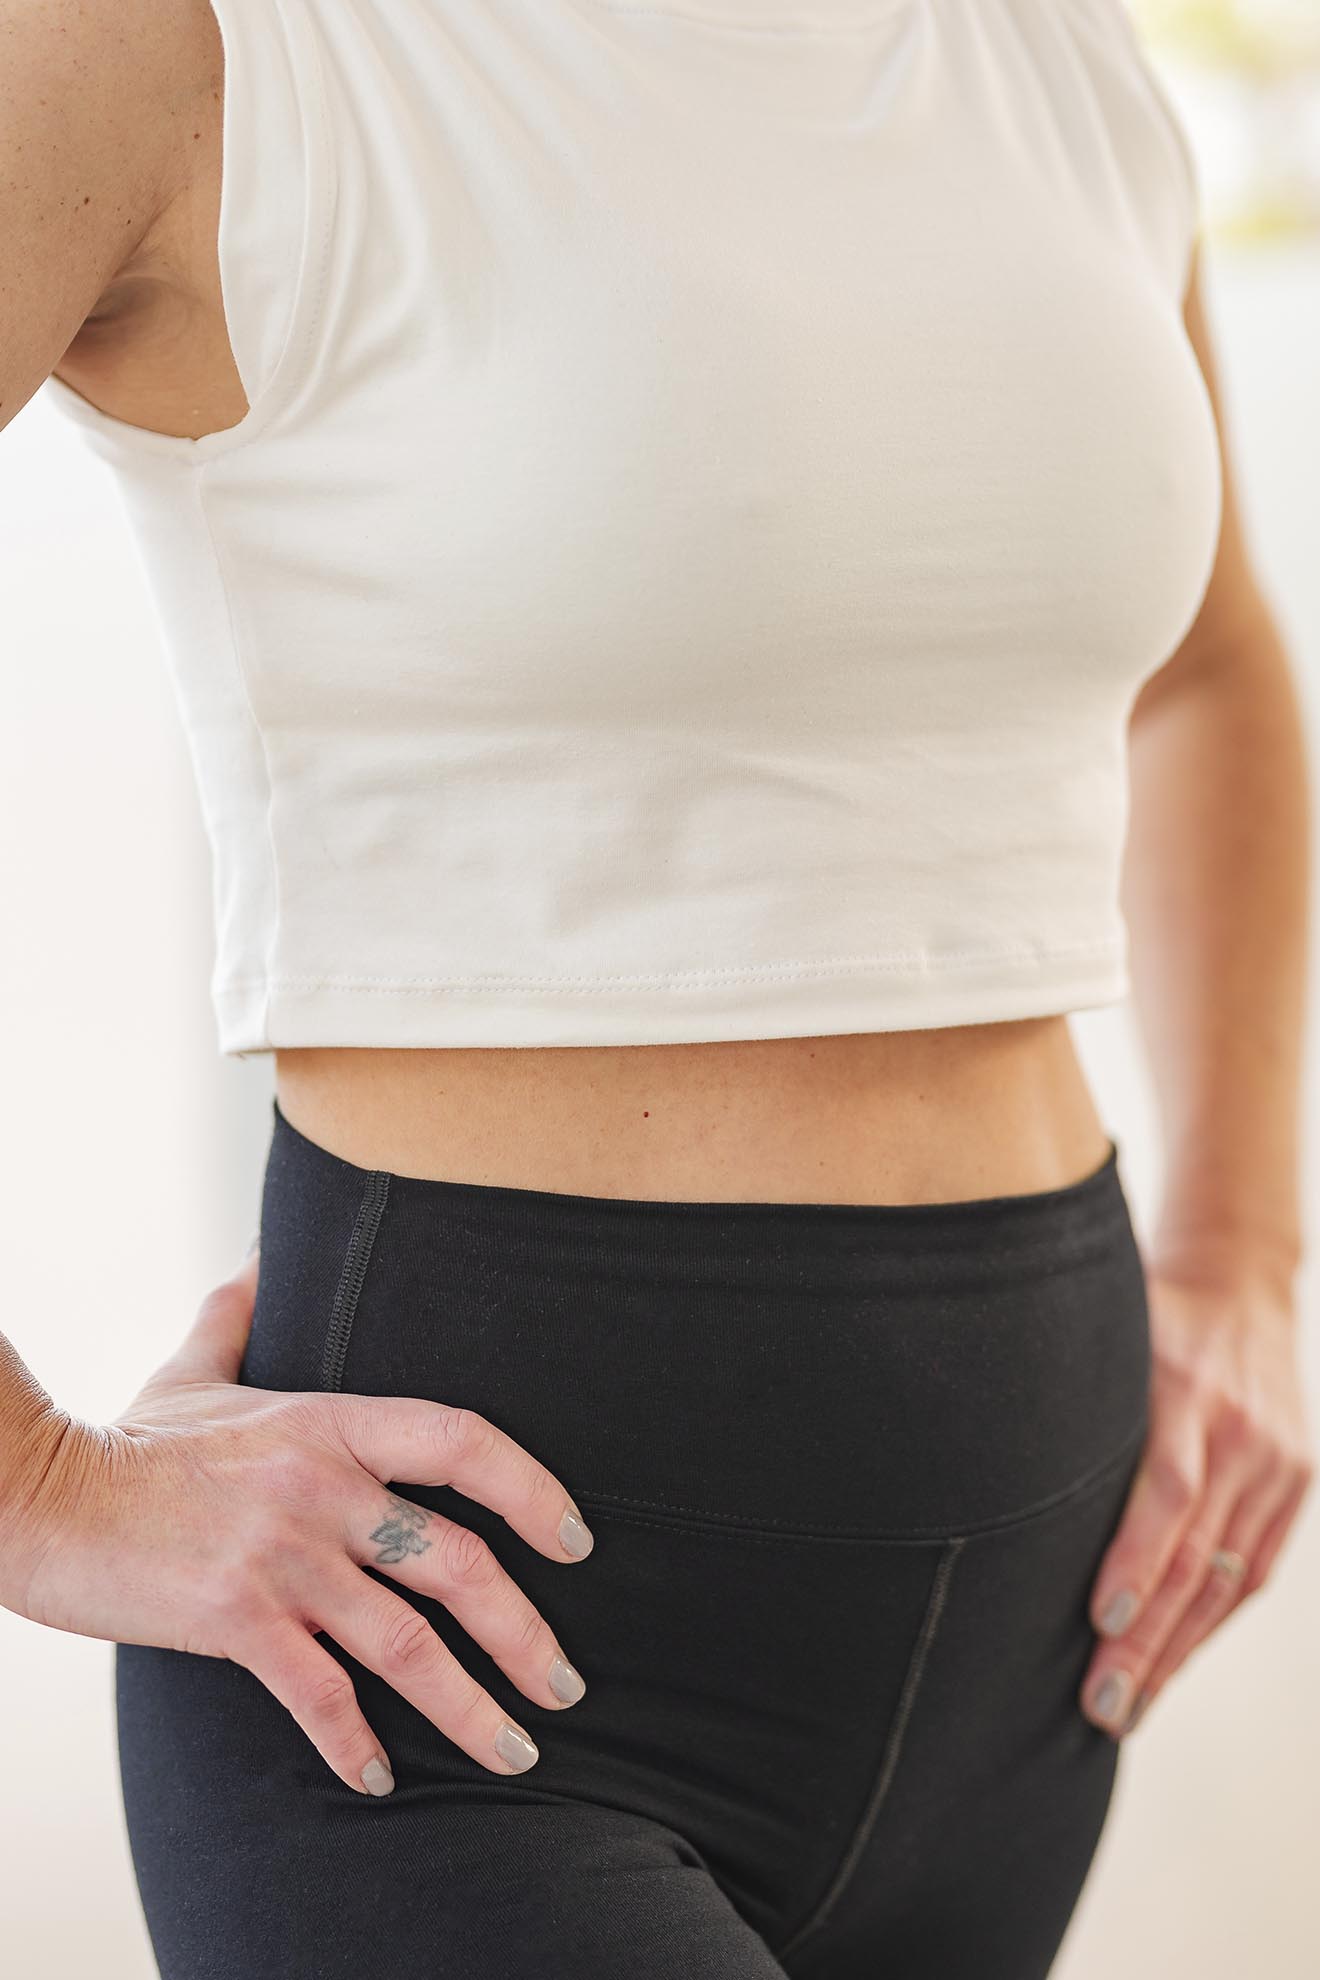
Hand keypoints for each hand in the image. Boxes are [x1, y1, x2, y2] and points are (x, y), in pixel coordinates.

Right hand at [2, 1244, 593, 1794]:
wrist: (39, 1497)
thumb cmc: (126, 1441)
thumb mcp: (195, 1366)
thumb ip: (240, 1312)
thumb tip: (264, 1254)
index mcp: (330, 1422)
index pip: (464, 1441)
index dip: (534, 1489)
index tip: (576, 1540)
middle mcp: (321, 1488)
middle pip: (457, 1561)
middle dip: (524, 1632)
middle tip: (566, 1682)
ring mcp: (281, 1557)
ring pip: (405, 1642)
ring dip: (470, 1707)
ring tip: (516, 1751)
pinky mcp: (234, 1620)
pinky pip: (320, 1695)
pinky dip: (357, 1745)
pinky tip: (382, 1780)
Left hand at [1081, 1262, 1313, 1736]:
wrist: (1240, 1282)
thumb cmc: (1145, 1312)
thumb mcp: (1104, 1333)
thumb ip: (1066, 1393)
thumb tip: (984, 1457)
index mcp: (1184, 1390)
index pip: (1167, 1490)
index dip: (1135, 1559)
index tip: (1099, 1620)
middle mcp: (1239, 1433)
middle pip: (1194, 1555)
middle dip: (1147, 1640)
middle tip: (1101, 1705)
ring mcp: (1276, 1462)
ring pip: (1226, 1578)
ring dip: (1176, 1651)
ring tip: (1128, 1708)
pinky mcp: (1295, 1483)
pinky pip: (1253, 1569)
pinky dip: (1210, 1622)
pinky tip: (1172, 1662)